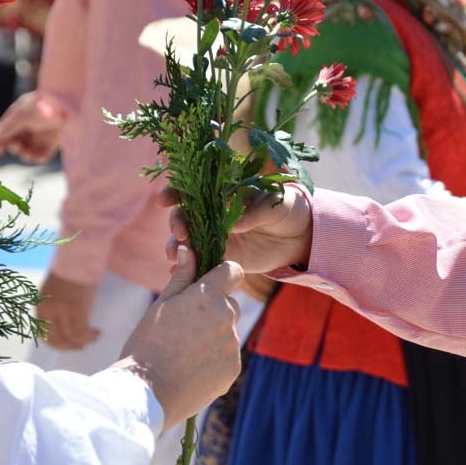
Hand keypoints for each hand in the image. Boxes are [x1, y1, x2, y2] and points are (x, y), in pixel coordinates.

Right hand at [0, 92, 63, 163]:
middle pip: (17, 140)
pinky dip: (37, 157)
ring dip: (24, 154)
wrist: (68, 107)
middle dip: (14, 146)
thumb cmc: (42, 107)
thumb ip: (7, 127)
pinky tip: (35, 155)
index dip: (1, 139)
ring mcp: (43, 133)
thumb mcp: (20, 116)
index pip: (7, 128)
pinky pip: (42, 155)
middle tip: (17, 146)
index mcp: (22, 112)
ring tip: (26, 152)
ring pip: (28, 149)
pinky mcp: (54, 143)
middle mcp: (31, 123)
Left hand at [37, 273, 99, 350]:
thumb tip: (61, 323)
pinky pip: (81, 332)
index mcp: (40, 306)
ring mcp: (61, 311)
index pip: (43, 333)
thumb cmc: (69, 272)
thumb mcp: (54, 292)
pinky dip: (89, 336)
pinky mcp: (76, 310)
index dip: (56, 343)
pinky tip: (96, 332)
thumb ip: (54, 307)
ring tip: (92, 337)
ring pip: (70, 338)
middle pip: (55, 340)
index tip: (67, 344)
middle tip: (80, 346)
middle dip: (68, 347)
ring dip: (82, 342)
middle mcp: (48, 311)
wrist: (77, 258)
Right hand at [117, 247, 243, 429]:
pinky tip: (191, 368)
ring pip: (229, 331)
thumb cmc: (146, 345)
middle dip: (215, 309)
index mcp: (207, 296)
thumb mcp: (160, 306)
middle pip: (230, 303)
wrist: (147, 393)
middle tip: (187, 326)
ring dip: (214, 335)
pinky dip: (215, 358)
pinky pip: (228, 356)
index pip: (233, 271)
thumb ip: (182, 277)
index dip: (222, 275)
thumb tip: (189, 249)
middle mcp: (227, 317)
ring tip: (185, 351)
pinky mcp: (233, 368)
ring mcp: (232, 344)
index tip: (210, 283)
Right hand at [160, 184, 314, 274]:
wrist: (300, 235)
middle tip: (180, 234)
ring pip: (188, 242)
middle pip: (184, 216)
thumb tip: (234, 225)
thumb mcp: (275, 205)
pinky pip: (202, 264)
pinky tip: (177, 276)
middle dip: (177, 224)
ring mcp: (216, 237)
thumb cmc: (288, 208)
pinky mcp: (223, 258)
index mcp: (222, 193)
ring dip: (176, 248)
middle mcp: (213, 214)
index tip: (165, 200)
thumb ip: (255, 212)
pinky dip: (187, 270)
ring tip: (175, 257)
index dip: (175, 192)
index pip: (193, 189)